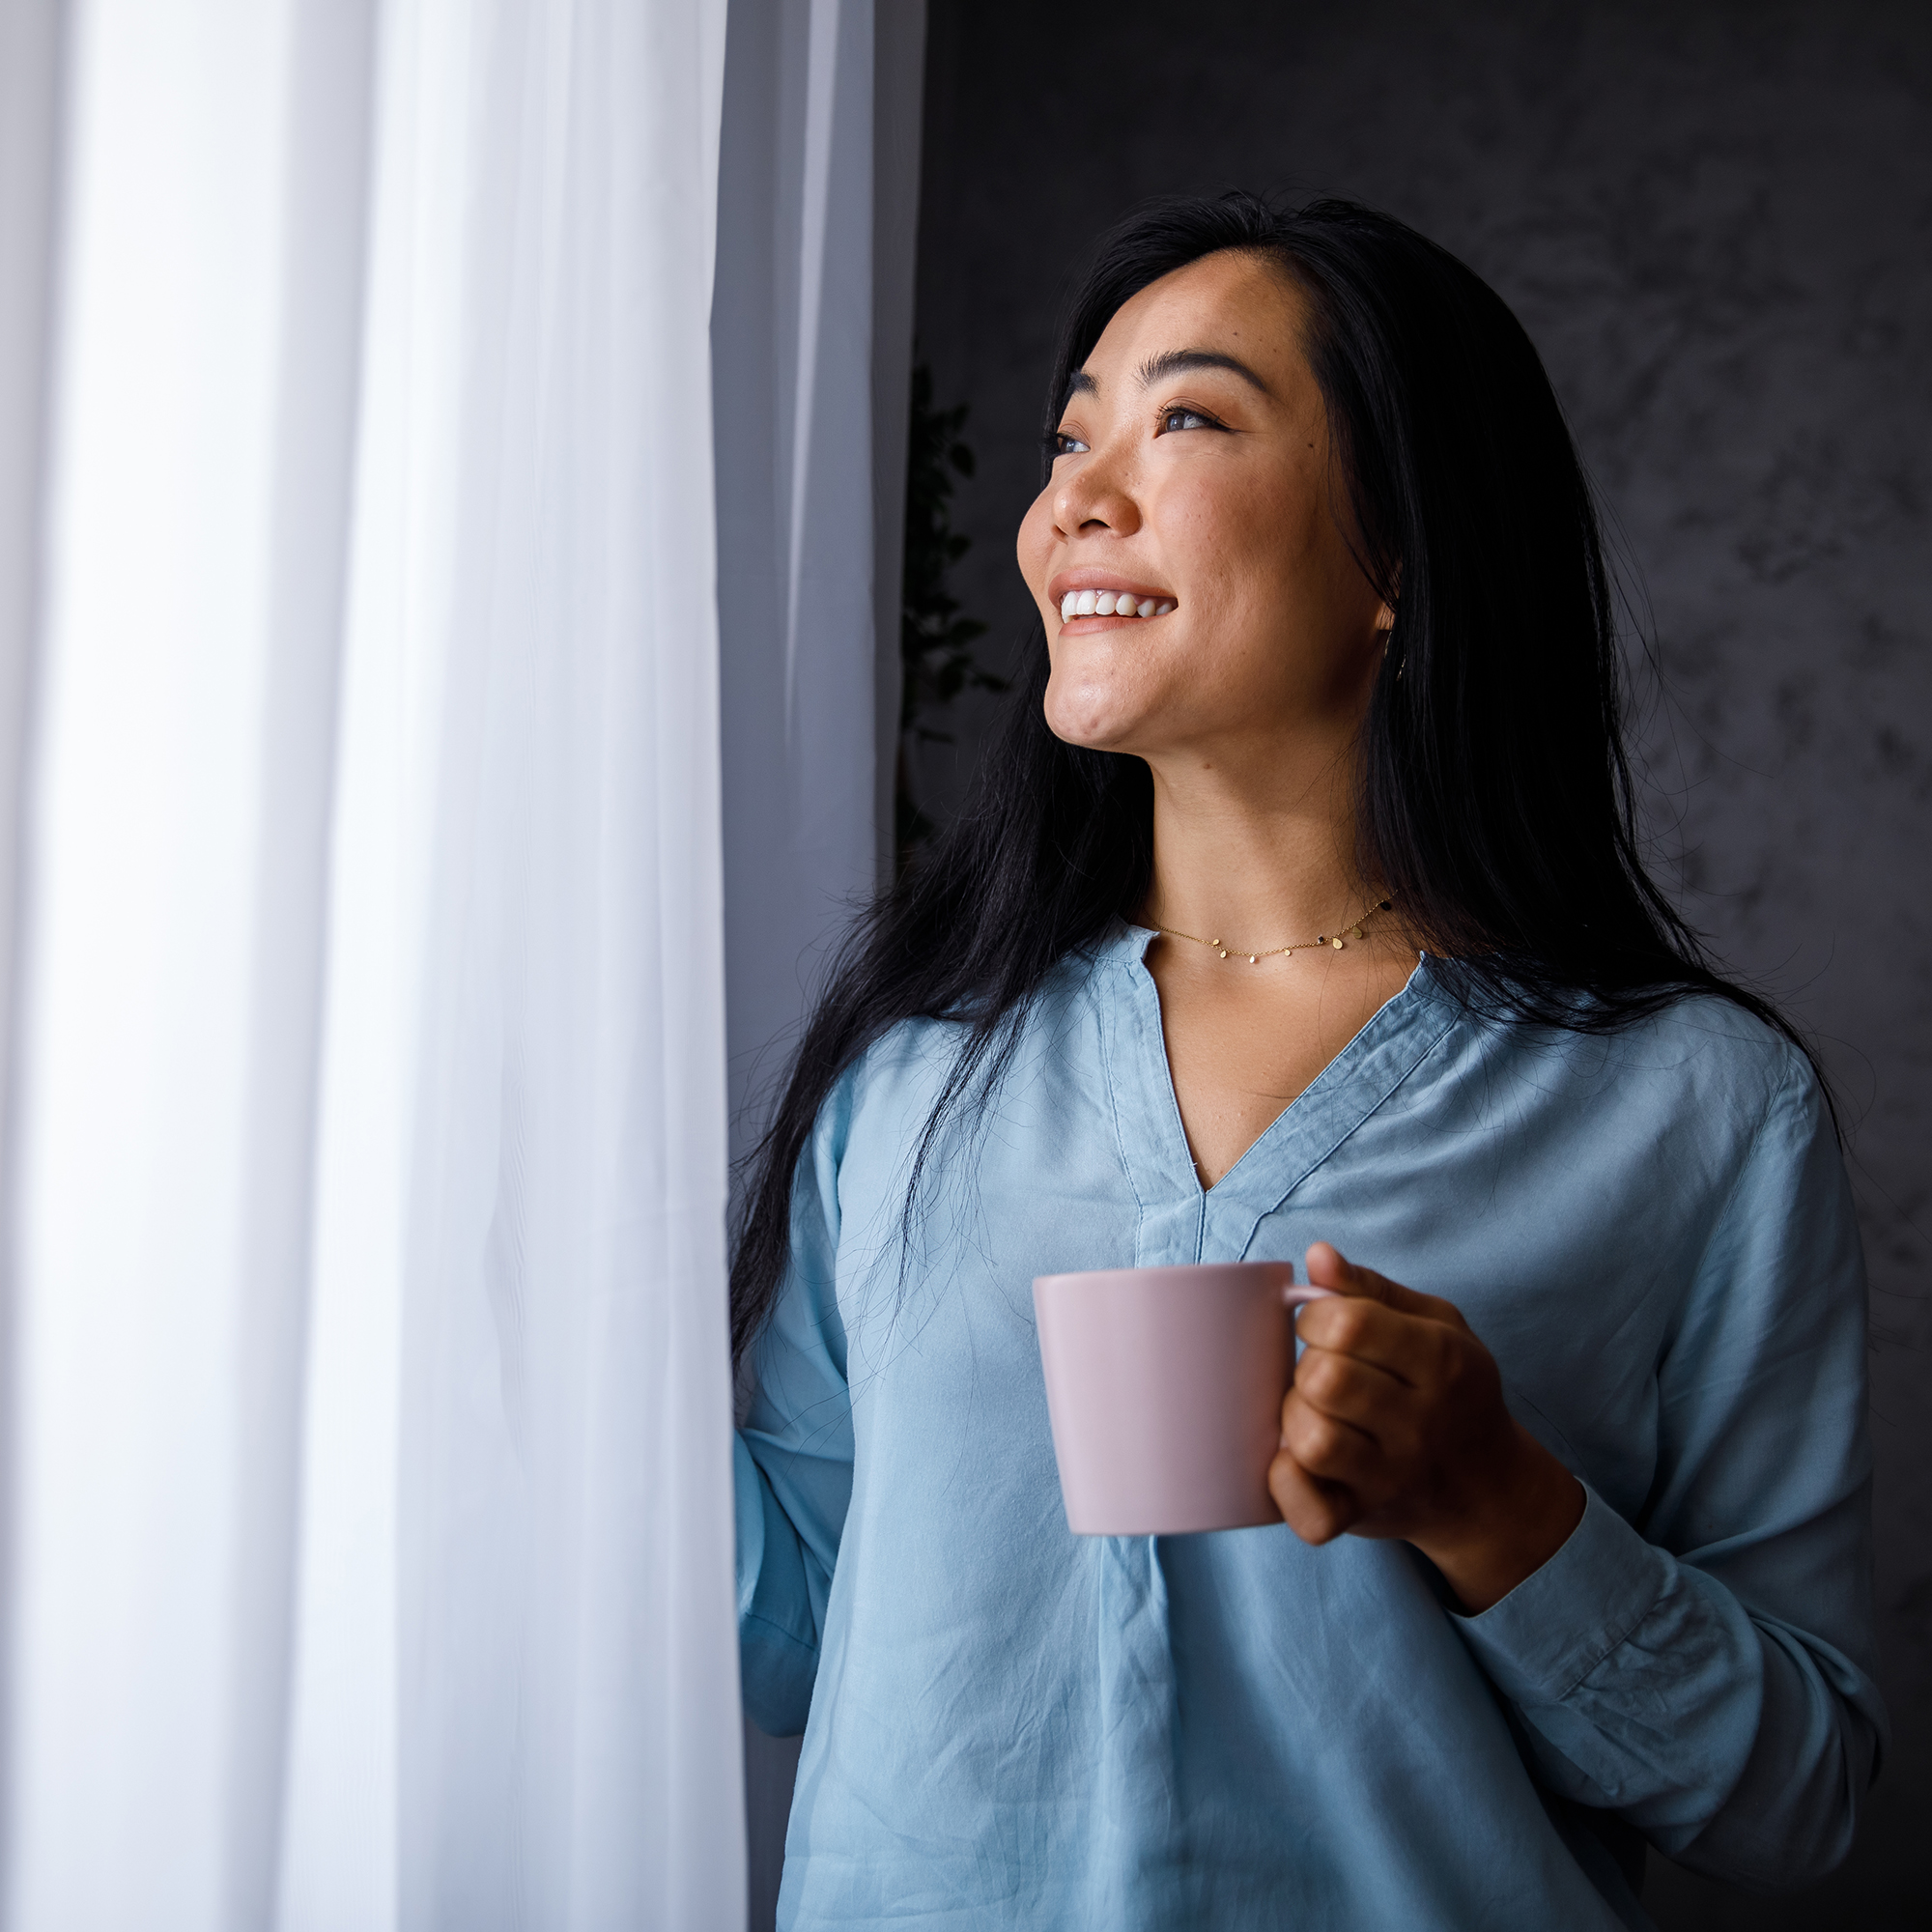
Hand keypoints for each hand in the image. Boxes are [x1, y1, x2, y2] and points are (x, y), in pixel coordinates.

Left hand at [1268, 1243, 1584, 1612]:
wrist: (1490, 1489)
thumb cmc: (1453, 1391)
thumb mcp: (1435, 1326)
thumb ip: (1371, 1289)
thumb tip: (1318, 1255)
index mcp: (1440, 1361)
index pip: (1351, 1323)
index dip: (1315, 1315)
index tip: (1320, 1326)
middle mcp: (1421, 1423)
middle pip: (1326, 1379)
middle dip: (1306, 1365)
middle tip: (1320, 1371)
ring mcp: (1393, 1476)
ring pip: (1313, 1441)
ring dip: (1294, 1418)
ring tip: (1311, 1410)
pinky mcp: (1365, 1517)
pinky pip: (1311, 1512)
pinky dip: (1287, 1483)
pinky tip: (1292, 1458)